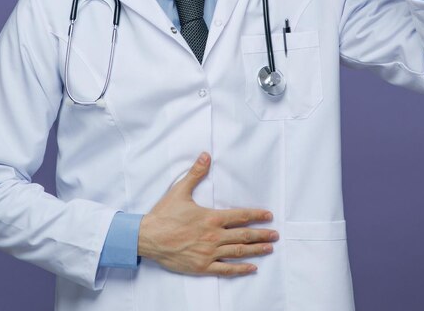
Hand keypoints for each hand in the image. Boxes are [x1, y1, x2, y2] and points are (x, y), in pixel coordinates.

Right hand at [138, 152, 278, 276]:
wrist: (148, 237)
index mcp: (211, 218)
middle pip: (244, 235)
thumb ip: (196, 173)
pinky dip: (240, 268)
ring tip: (269, 248)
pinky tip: (251, 267)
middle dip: (262, 234)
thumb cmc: (164, 214)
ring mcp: (209, 252)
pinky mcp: (202, 266)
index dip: (257, 216)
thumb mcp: (180, 190)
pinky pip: (225, 269)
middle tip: (275, 235)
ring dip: (256, 250)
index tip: (269, 216)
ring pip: (238, 251)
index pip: (240, 216)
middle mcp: (214, 236)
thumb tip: (206, 155)